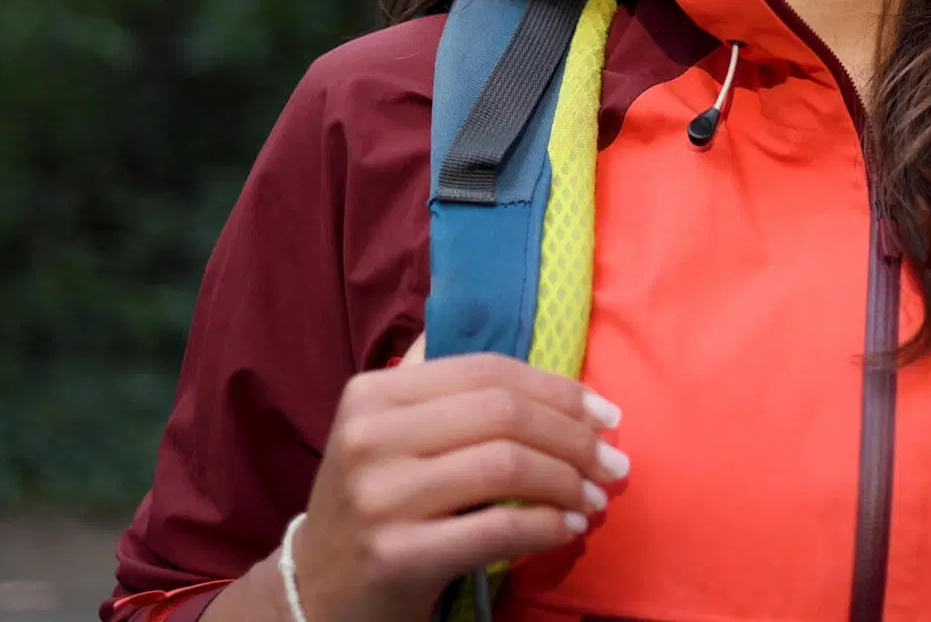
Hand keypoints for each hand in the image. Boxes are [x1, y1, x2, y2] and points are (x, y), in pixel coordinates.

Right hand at [290, 341, 628, 621]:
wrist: (317, 590)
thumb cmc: (373, 503)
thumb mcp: (387, 431)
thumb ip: (442, 386)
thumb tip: (530, 341)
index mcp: (373, 392)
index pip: (488, 373)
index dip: (558, 389)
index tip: (606, 413)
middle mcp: (370, 436)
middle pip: (503, 415)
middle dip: (574, 437)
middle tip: (613, 462)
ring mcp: (379, 497)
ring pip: (506, 468)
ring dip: (567, 483)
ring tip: (595, 498)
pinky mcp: (396, 555)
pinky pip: (497, 530)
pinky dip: (546, 527)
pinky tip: (568, 528)